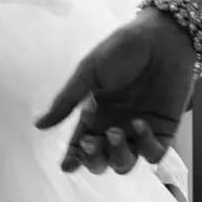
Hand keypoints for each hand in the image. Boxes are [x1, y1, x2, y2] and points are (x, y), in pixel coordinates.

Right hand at [33, 9, 193, 174]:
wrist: (161, 37)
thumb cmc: (122, 50)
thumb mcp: (89, 72)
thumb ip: (67, 101)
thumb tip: (38, 125)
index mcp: (95, 114)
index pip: (80, 145)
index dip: (74, 159)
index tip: (68, 165)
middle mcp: (115, 127)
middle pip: (102, 160)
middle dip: (94, 159)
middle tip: (92, 142)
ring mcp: (139, 131)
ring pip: (125, 162)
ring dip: (118, 155)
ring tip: (115, 132)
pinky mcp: (163, 131)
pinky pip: (153, 153)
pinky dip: (145, 146)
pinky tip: (139, 124)